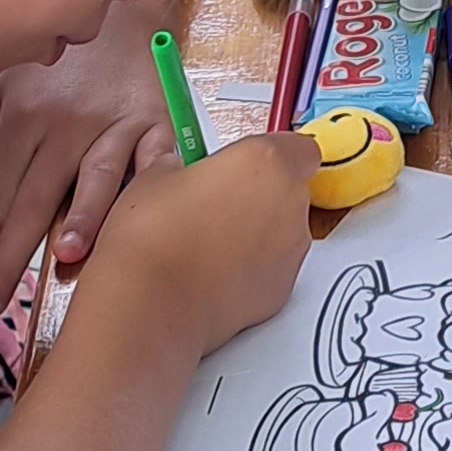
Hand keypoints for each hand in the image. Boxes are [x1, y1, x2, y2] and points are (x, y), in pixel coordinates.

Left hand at [0, 21, 178, 309]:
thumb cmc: (58, 67)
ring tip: (65, 256)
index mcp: (21, 115)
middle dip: (9, 257)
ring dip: (82, 217)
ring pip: (95, 178)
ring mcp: (114, 123)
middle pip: (34, 198)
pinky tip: (143, 216)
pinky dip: (149, 188)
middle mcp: (65, 122)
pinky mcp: (158, 123)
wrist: (120, 9)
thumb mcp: (3, 102)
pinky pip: (154, 162)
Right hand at [82, 131, 330, 357]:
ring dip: (258, 232)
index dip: (274, 155)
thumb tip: (177, 169)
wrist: (152, 303)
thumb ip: (180, 166)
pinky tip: (214, 272)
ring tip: (209, 243)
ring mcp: (291, 249)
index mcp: (265, 161)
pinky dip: (254, 267)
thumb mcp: (154, 177)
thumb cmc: (152, 238)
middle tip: (216, 202)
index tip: (246, 162)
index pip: (299, 147)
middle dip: (260, 194)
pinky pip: (275, 267)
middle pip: (289, 189)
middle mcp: (289, 202)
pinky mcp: (283, 288)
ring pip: (284, 230)